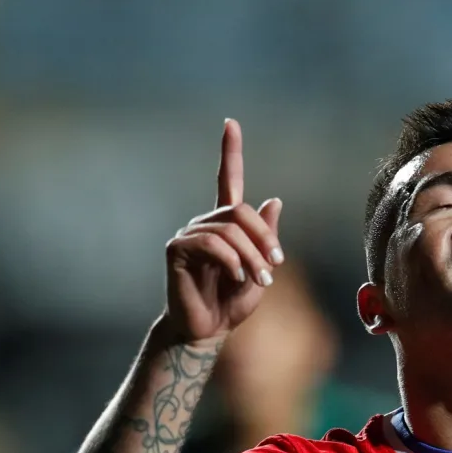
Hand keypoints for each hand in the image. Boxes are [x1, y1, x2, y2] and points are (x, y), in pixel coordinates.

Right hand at [163, 119, 284, 343]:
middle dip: (264, 239)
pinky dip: (231, 261)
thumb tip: (274, 198)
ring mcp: (188, 234)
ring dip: (252, 257)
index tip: (231, 123)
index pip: (227, 181)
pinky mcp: (176, 249)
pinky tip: (236, 278)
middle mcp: (205, 223)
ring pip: (230, 230)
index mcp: (226, 225)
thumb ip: (267, 238)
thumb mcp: (261, 269)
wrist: (207, 330)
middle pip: (241, 211)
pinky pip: (211, 243)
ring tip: (259, 280)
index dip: (229, 152)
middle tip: (275, 267)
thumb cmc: (231, 303)